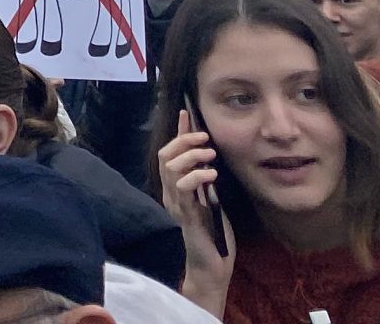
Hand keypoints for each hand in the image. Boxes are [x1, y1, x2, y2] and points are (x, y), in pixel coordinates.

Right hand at [159, 109, 231, 311]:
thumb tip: (208, 158)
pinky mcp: (185, 215)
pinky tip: (211, 175)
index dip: (177, 133)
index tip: (186, 113)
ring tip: (210, 157)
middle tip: (205, 139)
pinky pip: (182, 189)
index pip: (169, 153)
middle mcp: (170, 194)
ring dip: (191, 156)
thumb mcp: (211, 200)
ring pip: (171, 168)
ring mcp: (175, 204)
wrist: (212, 266)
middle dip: (184, 140)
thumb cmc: (214, 235)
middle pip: (165, 155)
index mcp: (175, 189)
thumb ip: (205, 181)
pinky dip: (197, 176)